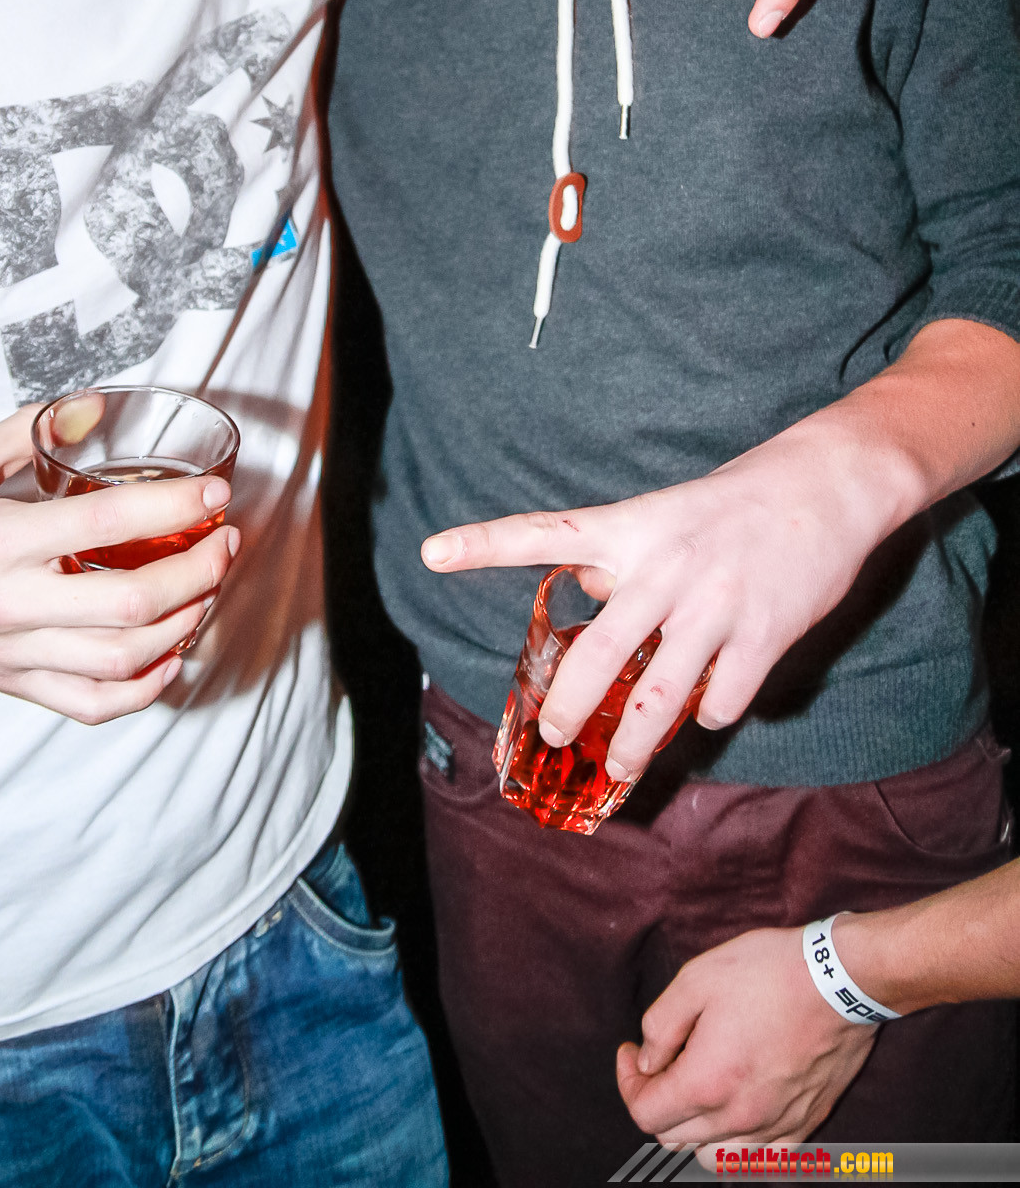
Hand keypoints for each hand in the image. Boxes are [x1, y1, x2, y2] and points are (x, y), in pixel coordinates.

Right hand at [0, 407, 238, 721]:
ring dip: (183, 625)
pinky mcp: (9, 681)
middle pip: (130, 604)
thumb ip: (30, 431)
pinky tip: (169, 654)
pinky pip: (91, 703)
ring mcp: (10, 651)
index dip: (174, 506)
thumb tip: (93, 407)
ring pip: (121, 659)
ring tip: (207, 588)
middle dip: (197, 572)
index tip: (213, 492)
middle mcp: (7, 603)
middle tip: (224, 540)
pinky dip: (142, 687)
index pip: (106, 525)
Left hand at [420, 419, 911, 779]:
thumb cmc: (736, 501)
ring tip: (619, 773)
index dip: (484, 543)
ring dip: (635, 747)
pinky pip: (724, 700)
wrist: (828, 485)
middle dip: (569, 708)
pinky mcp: (763, 636)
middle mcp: (664, 569)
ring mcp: (714, 605)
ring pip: (659, 698)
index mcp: (631, 529)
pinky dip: (711, 716)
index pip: (544, 534)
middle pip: (598, 654)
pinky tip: (707, 713)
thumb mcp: (663, 514)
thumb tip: (584, 587)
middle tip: (553, 738)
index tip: (430, 552)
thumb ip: (620, 555)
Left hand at [617, 927, 875, 1146]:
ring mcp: (775, 1126)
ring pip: (712, 1156)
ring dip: (693, 1128)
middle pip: (673, 1137)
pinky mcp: (803, 1125)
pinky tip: (736, 1110)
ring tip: (697, 1087)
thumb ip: (661, 1025)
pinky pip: (759, 1160)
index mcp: (707, 1081)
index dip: (628, 1082)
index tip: (631, 1053)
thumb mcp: (697, 978)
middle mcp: (740, 1116)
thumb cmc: (771, 972)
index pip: (645, 1113)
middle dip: (656, 1100)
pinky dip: (737, 1144)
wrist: (840, 979)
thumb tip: (646, 1059)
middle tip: (662, 1061)